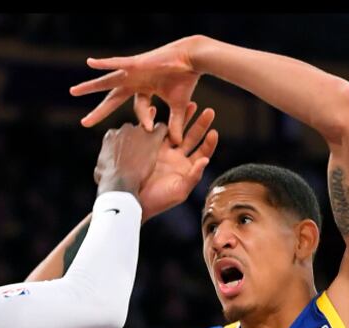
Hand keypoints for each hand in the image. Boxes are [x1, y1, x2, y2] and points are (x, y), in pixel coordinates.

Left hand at [71, 36, 204, 145]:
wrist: (192, 60)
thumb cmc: (186, 80)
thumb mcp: (178, 106)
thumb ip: (175, 122)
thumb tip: (177, 142)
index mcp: (145, 90)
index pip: (140, 110)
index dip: (145, 120)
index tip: (149, 129)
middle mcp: (136, 81)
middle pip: (113, 98)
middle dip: (99, 111)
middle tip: (84, 123)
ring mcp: (134, 71)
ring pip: (108, 81)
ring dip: (91, 87)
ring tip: (73, 92)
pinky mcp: (136, 63)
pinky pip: (117, 63)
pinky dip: (104, 63)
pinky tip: (90, 63)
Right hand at [94, 122, 168, 195]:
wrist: (119, 183)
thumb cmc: (108, 180)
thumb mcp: (100, 169)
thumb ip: (104, 162)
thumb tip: (102, 168)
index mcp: (111, 136)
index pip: (121, 134)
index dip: (126, 143)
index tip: (129, 153)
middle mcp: (124, 129)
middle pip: (134, 129)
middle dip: (138, 139)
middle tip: (142, 154)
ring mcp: (139, 132)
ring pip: (148, 127)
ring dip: (150, 137)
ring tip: (153, 150)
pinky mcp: (152, 139)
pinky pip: (161, 128)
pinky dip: (164, 134)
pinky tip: (165, 143)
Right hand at [137, 101, 218, 220]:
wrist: (135, 202)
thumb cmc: (160, 200)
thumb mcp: (180, 191)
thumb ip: (194, 175)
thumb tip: (206, 159)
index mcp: (187, 168)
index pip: (203, 151)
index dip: (209, 142)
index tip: (214, 132)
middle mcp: (177, 157)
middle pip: (192, 137)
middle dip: (200, 124)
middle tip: (209, 111)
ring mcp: (163, 151)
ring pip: (175, 130)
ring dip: (182, 117)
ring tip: (190, 104)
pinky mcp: (149, 147)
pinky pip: (155, 130)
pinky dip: (158, 119)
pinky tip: (162, 110)